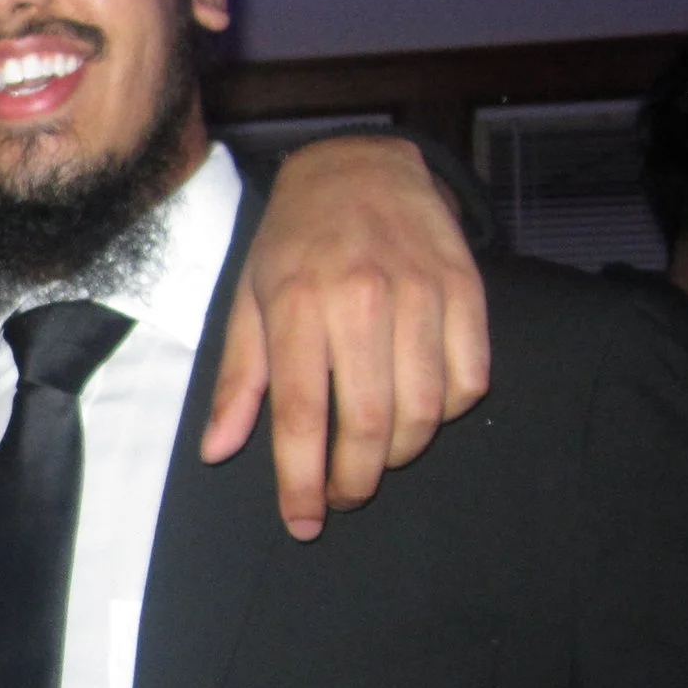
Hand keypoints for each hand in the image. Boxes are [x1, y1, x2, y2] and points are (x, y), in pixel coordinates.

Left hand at [203, 138, 489, 540]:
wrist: (359, 165)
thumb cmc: (292, 242)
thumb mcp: (248, 302)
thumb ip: (238, 380)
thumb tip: (217, 450)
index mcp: (297, 306)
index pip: (299, 416)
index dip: (302, 481)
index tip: (303, 521)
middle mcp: (360, 300)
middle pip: (368, 423)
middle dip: (355, 481)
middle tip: (342, 496)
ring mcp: (421, 293)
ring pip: (424, 411)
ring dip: (400, 453)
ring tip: (375, 457)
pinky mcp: (467, 290)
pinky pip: (469, 379)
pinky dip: (447, 412)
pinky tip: (419, 410)